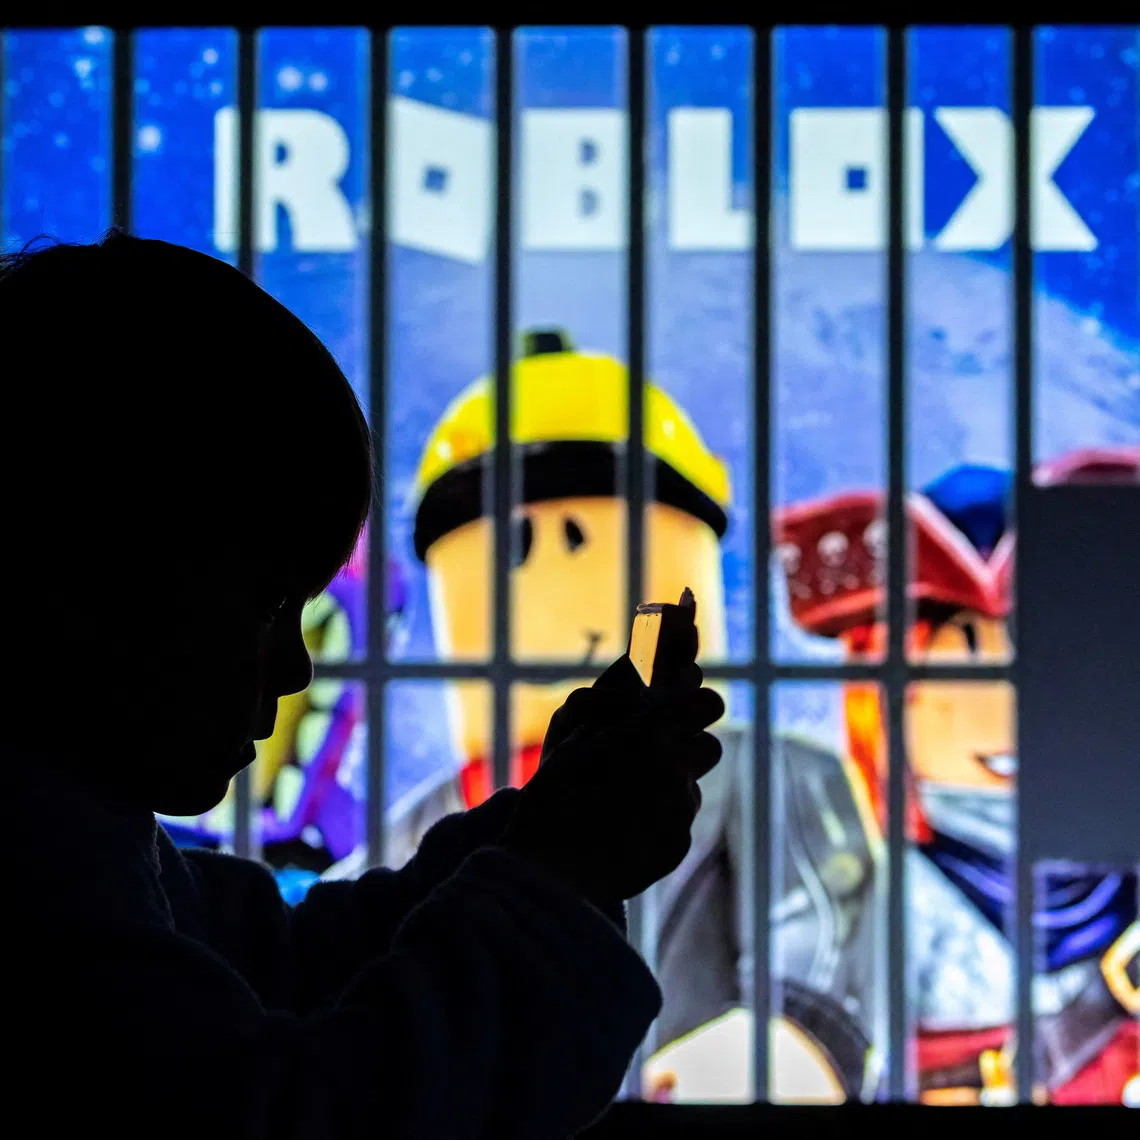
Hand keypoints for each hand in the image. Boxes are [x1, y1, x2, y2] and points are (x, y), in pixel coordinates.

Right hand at [500, 650, 723, 904]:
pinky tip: (625, 829)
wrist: (548, 872)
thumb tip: (669, 673)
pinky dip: (660, 820)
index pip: (705, 702)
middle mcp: (672, 767)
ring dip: (673, 783)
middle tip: (653, 753)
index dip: (692, 704)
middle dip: (687, 745)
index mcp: (647, 731)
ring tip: (630, 796)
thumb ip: (620, 700)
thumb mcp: (575, 733)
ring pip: (692, 784)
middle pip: (709, 746)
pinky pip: (680, 820)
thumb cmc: (554, 793)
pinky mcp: (678, 844)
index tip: (679, 708)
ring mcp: (679, 810)